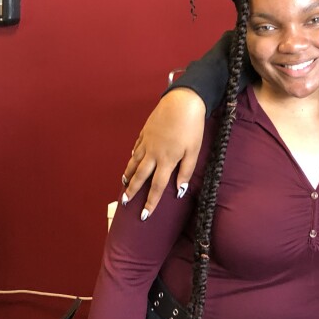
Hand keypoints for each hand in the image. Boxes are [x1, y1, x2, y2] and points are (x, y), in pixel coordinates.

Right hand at [122, 88, 205, 217]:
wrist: (182, 102)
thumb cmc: (192, 127)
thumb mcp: (194, 151)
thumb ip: (186, 171)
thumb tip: (179, 191)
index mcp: (167, 160)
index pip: (157, 187)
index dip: (150, 202)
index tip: (144, 215)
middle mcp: (153, 153)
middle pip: (140, 176)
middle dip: (132, 191)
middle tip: (124, 202)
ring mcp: (147, 142)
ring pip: (134, 162)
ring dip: (129, 174)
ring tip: (124, 183)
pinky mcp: (145, 131)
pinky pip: (136, 147)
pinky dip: (133, 156)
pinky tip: (131, 159)